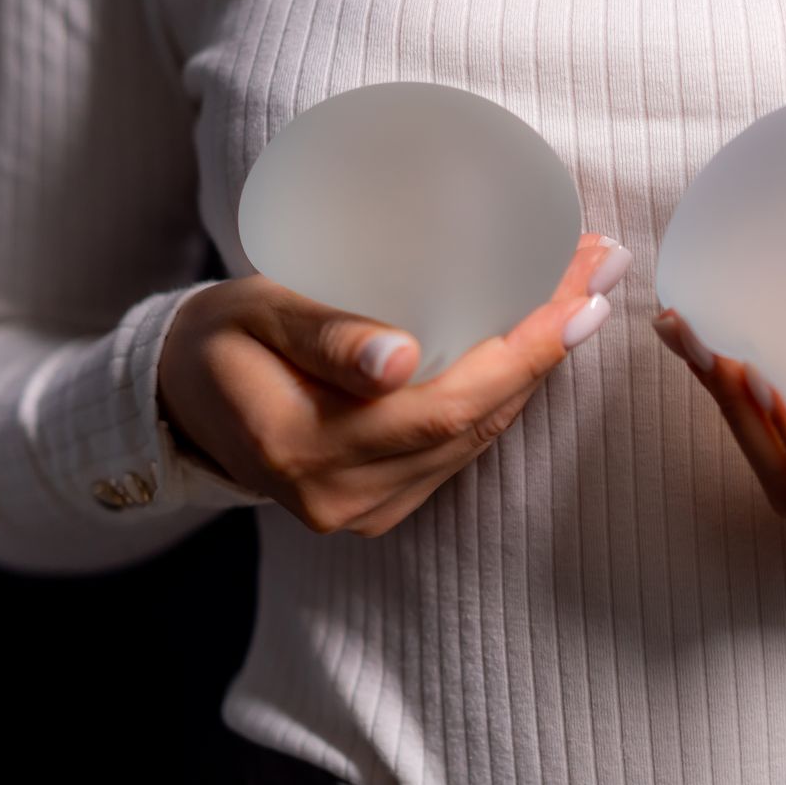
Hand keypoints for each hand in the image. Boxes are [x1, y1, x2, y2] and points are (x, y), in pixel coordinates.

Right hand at [157, 231, 633, 534]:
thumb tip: (400, 361)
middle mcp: (341, 497)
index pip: (443, 406)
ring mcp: (365, 512)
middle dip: (549, 348)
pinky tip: (539, 342)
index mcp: (304, 450)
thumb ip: (323, 332)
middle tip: (602, 272)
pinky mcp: (382, 507)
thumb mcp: (254, 311)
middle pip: (475, 423)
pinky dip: (504, 394)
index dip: (522, 353)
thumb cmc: (223, 338)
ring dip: (538, 367)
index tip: (580, 292)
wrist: (183, 400)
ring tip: (585, 293)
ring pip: (478, 439)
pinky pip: (461, 450)